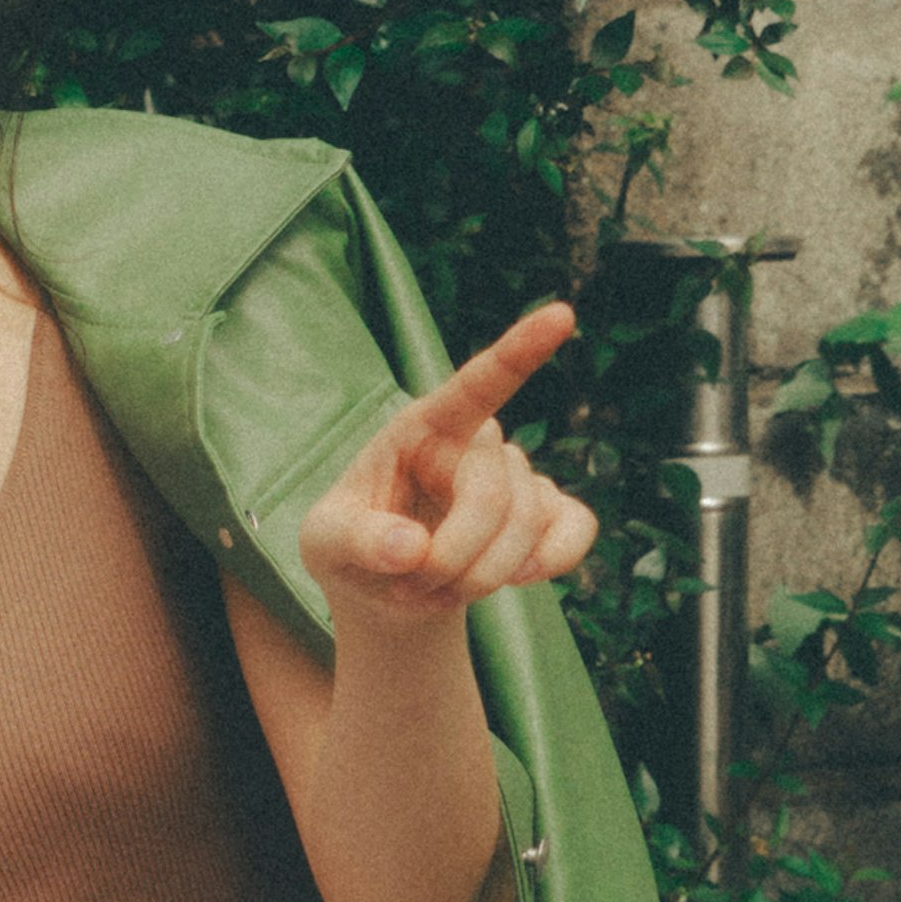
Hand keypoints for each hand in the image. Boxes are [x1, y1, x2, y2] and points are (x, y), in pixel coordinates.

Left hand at [300, 302, 597, 632]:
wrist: (385, 587)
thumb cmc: (349, 547)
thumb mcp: (326, 544)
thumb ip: (357, 541)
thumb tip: (412, 548)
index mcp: (424, 427)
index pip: (476, 385)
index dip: (519, 351)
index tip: (562, 315)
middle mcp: (477, 443)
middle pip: (494, 494)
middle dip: (454, 557)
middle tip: (407, 586)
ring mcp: (517, 477)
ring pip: (529, 524)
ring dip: (478, 577)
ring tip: (430, 587)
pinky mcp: (548, 514)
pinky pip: (574, 530)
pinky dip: (549, 563)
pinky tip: (514, 578)